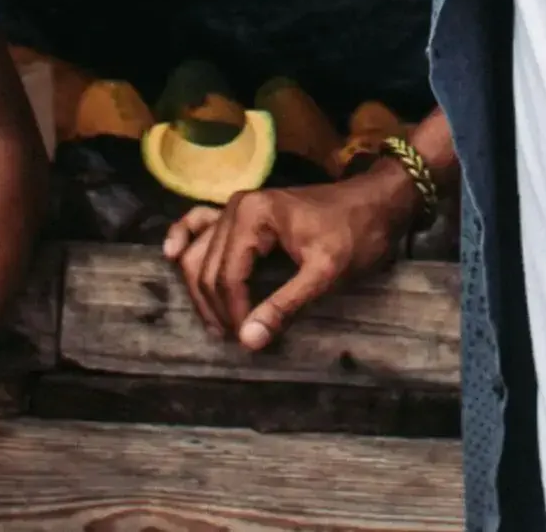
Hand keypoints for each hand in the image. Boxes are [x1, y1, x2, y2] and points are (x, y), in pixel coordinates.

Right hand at [163, 166, 414, 351]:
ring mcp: (236, 207)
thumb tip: (249, 341)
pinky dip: (184, 238)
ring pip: (198, 252)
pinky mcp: (242, 212)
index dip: (234, 314)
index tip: (249, 342)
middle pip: (207, 267)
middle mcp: (236, 207)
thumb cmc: (356, 234)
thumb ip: (286, 306)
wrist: (376, 203)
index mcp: (253, 216)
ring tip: (216, 324)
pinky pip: (201, 223)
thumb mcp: (325, 273)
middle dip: (217, 308)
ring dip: (200, 289)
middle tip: (236, 340)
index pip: (227, 276)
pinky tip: (170, 254)